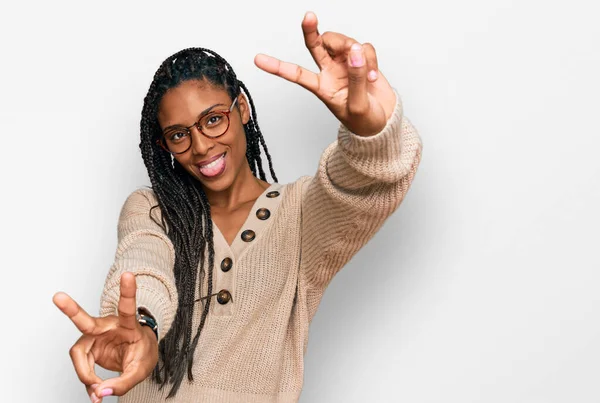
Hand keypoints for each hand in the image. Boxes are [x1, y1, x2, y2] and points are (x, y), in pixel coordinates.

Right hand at [53, 272, 157, 401]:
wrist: (139, 353)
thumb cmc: (142, 353)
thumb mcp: (141, 369)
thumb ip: (123, 383)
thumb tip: (99, 392)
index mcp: (128, 325)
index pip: (128, 308)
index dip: (128, 291)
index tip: (129, 274)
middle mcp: (108, 327)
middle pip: (86, 321)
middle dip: (70, 309)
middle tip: (57, 297)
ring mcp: (95, 336)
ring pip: (78, 354)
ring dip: (85, 375)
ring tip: (96, 392)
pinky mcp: (88, 347)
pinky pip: (81, 366)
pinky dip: (87, 381)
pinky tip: (95, 391)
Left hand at [254, 11, 396, 136]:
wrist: (383, 121)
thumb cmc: (364, 120)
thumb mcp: (357, 106)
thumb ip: (355, 79)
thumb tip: (355, 52)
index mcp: (322, 87)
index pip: (296, 74)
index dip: (277, 67)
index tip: (258, 59)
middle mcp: (331, 71)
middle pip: (317, 45)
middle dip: (311, 29)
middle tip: (309, 17)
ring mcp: (346, 63)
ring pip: (344, 42)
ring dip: (354, 50)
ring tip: (365, 73)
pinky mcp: (363, 59)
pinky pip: (364, 48)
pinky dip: (370, 59)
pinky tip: (372, 75)